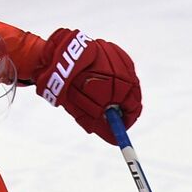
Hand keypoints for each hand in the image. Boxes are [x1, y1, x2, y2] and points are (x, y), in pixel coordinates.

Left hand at [37, 28, 141, 143]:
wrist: (58, 59)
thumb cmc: (72, 88)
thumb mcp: (86, 114)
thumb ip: (104, 128)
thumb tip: (116, 141)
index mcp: (122, 89)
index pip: (133, 110)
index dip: (126, 121)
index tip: (118, 127)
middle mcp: (126, 73)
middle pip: (132, 96)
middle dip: (121, 106)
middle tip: (108, 113)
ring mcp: (121, 60)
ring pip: (127, 82)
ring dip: (116, 91)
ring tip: (98, 93)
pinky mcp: (115, 50)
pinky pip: (120, 69)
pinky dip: (112, 77)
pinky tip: (98, 78)